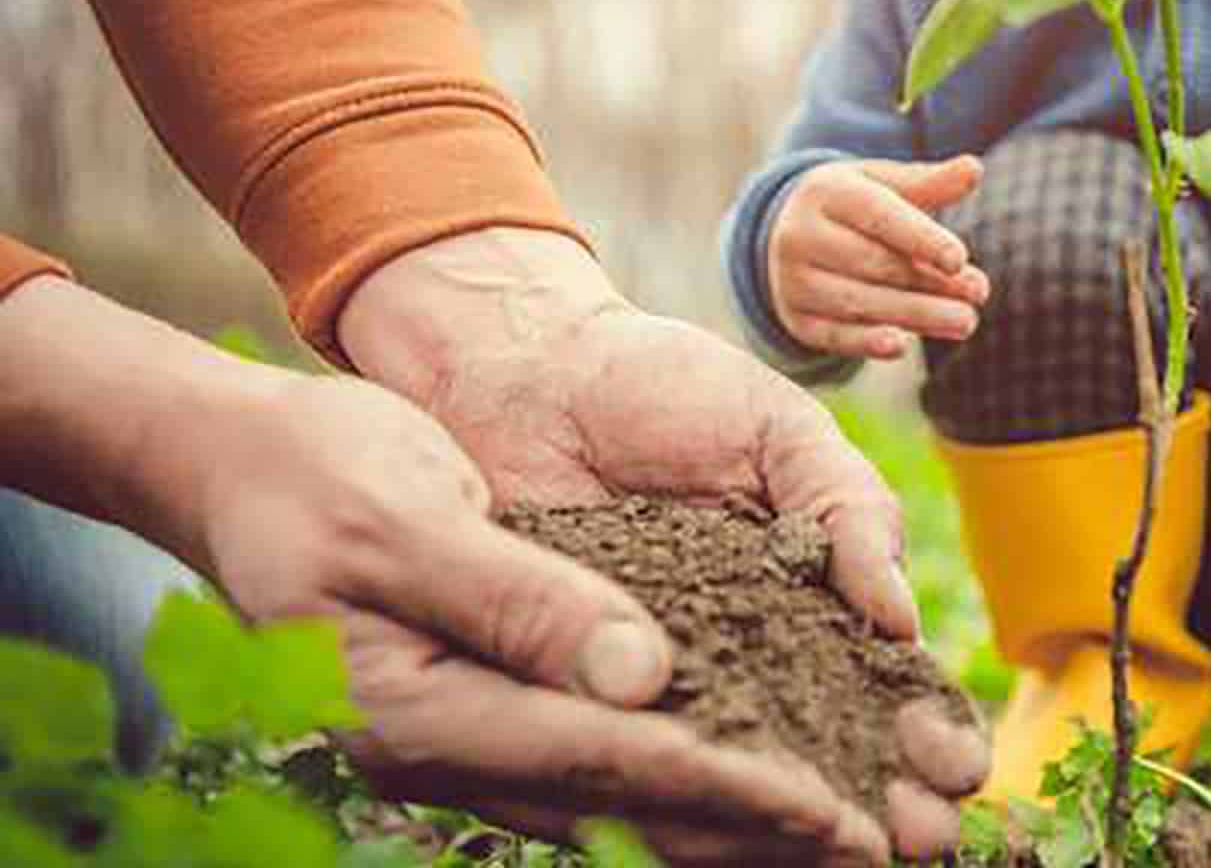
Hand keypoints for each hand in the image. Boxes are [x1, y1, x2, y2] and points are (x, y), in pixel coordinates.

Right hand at [185, 379, 903, 861]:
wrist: (243, 472)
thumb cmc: (316, 476)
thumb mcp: (407, 519)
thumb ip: (519, 599)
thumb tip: (642, 677)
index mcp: (420, 714)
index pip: (603, 760)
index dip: (724, 786)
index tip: (829, 809)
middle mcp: (450, 750)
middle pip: (629, 805)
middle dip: (756, 833)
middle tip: (876, 850)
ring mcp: (470, 742)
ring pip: (624, 798)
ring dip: (736, 819)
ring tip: (844, 836)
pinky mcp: (492, 713)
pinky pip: (604, 763)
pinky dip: (687, 775)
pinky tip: (761, 777)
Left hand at [338, 227, 987, 861]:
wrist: (521, 368)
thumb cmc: (660, 385)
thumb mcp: (778, 432)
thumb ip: (848, 510)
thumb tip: (899, 622)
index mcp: (808, 593)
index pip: (883, 680)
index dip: (925, 726)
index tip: (957, 762)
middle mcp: (744, 654)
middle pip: (828, 749)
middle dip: (882, 797)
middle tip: (921, 837)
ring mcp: (663, 683)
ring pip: (743, 772)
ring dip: (800, 822)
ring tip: (854, 856)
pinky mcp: (580, 696)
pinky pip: (635, 759)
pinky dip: (684, 801)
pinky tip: (725, 829)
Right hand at [768, 156, 990, 359]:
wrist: (790, 233)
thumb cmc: (855, 205)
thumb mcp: (884, 185)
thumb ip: (930, 183)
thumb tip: (974, 169)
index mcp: (827, 192)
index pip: (878, 216)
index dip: (920, 238)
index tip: (960, 259)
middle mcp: (801, 235)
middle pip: (874, 263)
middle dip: (930, 281)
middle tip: (979, 293)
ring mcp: (794, 280)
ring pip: (859, 302)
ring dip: (916, 314)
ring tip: (965, 322)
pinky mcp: (797, 319)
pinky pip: (834, 335)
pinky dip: (866, 342)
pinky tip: (900, 346)